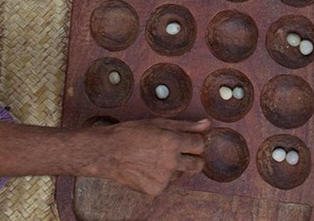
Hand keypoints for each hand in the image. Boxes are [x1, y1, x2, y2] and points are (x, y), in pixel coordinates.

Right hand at [86, 118, 209, 195]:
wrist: (107, 153)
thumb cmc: (131, 134)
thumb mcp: (158, 123)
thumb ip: (185, 125)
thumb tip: (207, 124)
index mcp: (172, 142)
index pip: (200, 145)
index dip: (194, 142)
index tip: (187, 141)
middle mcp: (171, 162)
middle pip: (198, 164)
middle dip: (193, 158)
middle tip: (178, 152)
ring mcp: (164, 178)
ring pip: (182, 174)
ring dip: (175, 167)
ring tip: (155, 158)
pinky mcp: (156, 190)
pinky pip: (169, 183)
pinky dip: (163, 177)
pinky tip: (149, 168)